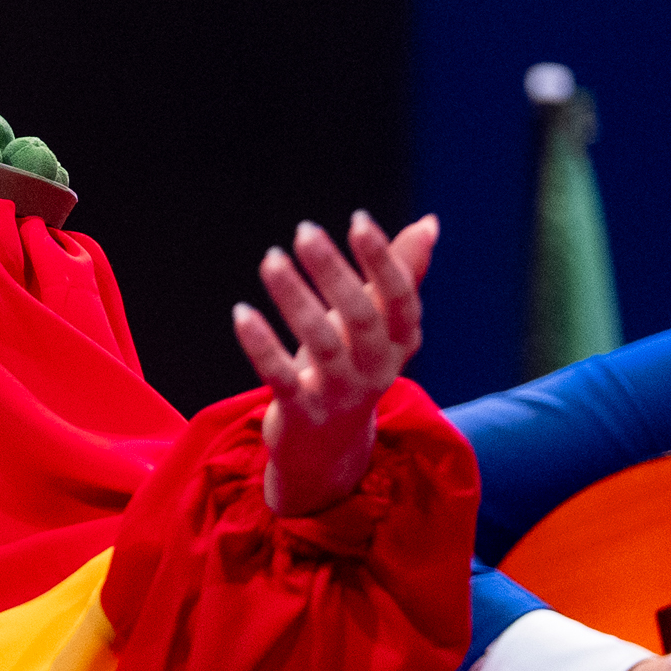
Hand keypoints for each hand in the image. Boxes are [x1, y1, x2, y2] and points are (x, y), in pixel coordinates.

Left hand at [232, 212, 435, 515]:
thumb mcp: (377, 327)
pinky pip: (280, 377)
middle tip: (305, 230)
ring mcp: (339, 395)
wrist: (329, 450)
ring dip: (294, 298)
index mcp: (399, 344)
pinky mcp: (302, 413)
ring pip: (321, 344)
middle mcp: (376, 370)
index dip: (384, 260)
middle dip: (334, 272)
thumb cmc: (352, 370)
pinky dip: (261, 345)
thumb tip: (429, 223)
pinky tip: (241, 312)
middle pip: (361, 317)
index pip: (400, 299)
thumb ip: (402, 276)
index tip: (359, 220)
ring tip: (270, 258)